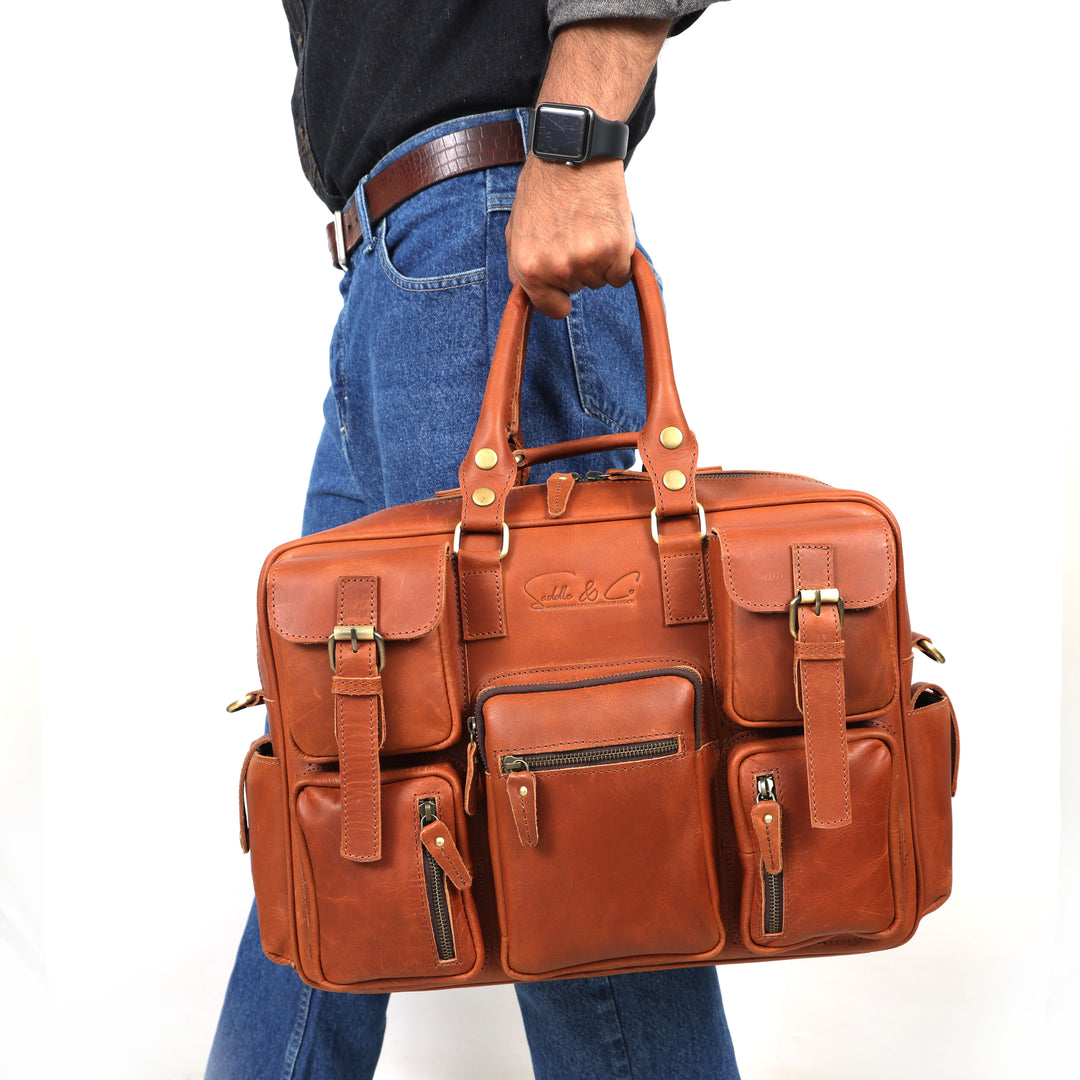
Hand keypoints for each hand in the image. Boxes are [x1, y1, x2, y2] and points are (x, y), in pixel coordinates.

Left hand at [505, 155, 635, 319]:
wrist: (572, 152)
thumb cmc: (544, 188)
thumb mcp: (516, 231)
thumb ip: (520, 268)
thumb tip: (527, 296)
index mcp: (530, 268)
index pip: (553, 309)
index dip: (559, 295)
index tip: (563, 284)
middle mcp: (558, 268)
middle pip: (579, 289)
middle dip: (577, 267)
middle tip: (574, 232)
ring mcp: (588, 259)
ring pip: (601, 280)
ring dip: (599, 261)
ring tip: (589, 226)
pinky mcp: (616, 248)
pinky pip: (622, 274)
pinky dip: (619, 258)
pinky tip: (607, 230)